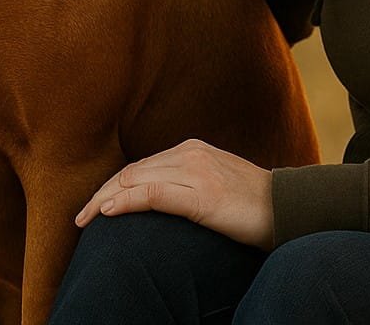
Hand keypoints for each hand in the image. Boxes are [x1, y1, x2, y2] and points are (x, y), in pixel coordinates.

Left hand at [74, 139, 274, 248]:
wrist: (288, 208)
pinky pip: (153, 195)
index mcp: (191, 149)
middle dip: (101, 194)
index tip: (95, 207)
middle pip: (131, 172)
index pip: (139, 167)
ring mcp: (196, 172)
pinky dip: (126, 202)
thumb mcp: (215, 183)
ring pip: (136, 181)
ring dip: (105, 200)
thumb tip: (157, 199)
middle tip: (81, 218)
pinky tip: (109, 212)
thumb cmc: (252, 204)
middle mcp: (189, 154)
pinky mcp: (202, 195)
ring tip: (86, 219)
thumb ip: (187, 183)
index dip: (112, 186)